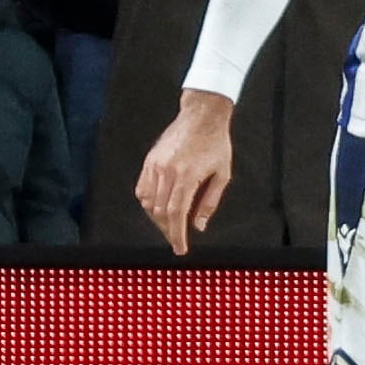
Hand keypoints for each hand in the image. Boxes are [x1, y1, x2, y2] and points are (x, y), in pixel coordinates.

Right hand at [136, 91, 234, 254]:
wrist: (202, 116)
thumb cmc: (216, 143)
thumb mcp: (222, 174)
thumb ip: (210, 201)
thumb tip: (198, 226)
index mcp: (186, 176)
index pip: (176, 214)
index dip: (177, 234)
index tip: (180, 248)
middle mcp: (167, 172)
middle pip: (161, 212)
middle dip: (168, 230)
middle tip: (177, 239)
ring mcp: (155, 166)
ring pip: (148, 203)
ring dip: (157, 218)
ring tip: (170, 225)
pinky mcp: (149, 161)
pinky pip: (142, 189)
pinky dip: (148, 203)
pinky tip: (158, 209)